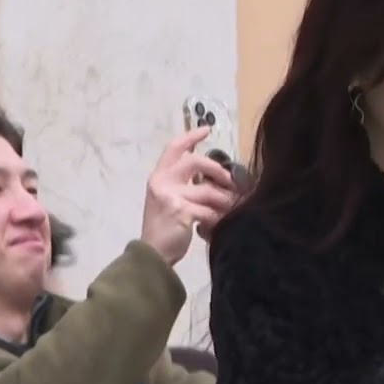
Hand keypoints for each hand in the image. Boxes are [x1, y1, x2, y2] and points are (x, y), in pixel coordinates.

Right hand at [140, 126, 237, 265]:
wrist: (153, 255)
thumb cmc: (164, 229)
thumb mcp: (168, 200)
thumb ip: (184, 185)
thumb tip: (214, 178)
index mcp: (158, 177)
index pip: (174, 148)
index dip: (191, 136)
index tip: (206, 129)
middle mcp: (162, 182)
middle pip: (195, 162)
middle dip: (217, 170)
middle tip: (229, 181)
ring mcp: (171, 196)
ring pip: (208, 190)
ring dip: (224, 200)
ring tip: (231, 208)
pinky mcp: (181, 212)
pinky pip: (209, 210)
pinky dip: (218, 217)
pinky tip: (220, 224)